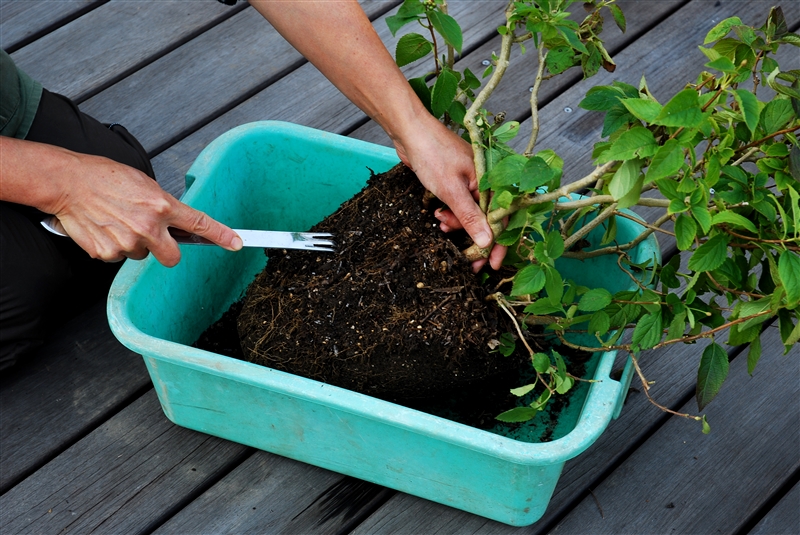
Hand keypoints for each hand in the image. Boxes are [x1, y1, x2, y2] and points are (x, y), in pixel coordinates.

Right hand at [48, 152, 241, 265]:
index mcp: (161, 206)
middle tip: (152, 236)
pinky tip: (104, 228)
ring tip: (117, 221)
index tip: (237, 243)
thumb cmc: (103, 177)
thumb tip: (174, 221)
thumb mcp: (143, 184)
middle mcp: (147, 227)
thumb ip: (162, 204)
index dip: (221, 235)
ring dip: (135, 243)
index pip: (199, 224)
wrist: (67, 182)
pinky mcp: (107, 253)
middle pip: (172, 257)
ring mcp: (127, 242)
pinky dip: (113, 246)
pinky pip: (119, 257)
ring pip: (142, 255)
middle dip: (167, 251)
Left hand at [391, 114, 505, 270]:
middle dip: (474, 237)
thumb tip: (487, 242)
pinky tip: (439, 217)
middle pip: (488, 219)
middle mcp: (486, 182)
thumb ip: (469, 217)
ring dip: (458, 225)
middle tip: (464, 257)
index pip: (502, 218)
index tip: (490, 265)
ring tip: (441, 225)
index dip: (497, 243)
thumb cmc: (432, 153)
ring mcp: (471, 182)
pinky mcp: (456, 182)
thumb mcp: (451, 190)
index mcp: (492, 180)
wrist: (410, 131)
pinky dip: (451, 214)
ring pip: (472, 214)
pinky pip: (459, 206)